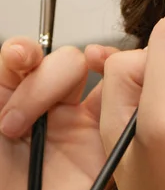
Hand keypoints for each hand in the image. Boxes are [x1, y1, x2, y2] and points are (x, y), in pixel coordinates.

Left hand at [0, 37, 117, 189]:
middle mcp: (56, 105)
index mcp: (23, 94)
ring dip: (98, 77)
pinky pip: (127, 113)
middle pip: (73, 62)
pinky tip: (103, 111)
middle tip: (16, 124)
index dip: (33, 52)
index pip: (39, 55)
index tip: (21, 61)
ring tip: (58, 111)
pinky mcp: (107, 144)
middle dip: (48, 80)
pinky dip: (126, 101)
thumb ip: (3, 77)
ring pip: (106, 78)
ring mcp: (84, 123)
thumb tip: (24, 46)